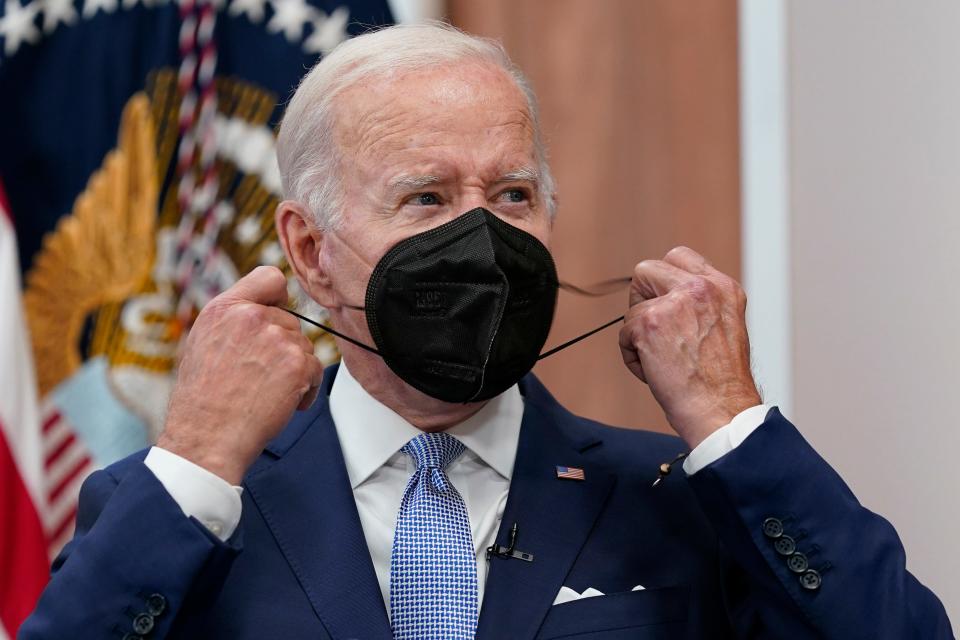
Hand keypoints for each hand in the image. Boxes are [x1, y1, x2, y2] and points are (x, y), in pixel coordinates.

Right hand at [158, 266, 323, 483]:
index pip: (269, 277)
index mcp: (224, 308)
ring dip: (294, 370)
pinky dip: (305, 390)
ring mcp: (276, 338)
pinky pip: (315, 369)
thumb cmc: (203, 400)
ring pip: (304, 346)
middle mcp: (251, 316)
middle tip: (259, 376)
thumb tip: (265, 310)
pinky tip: (282, 404)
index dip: (278, 297)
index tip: (275, 315)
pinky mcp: (296, 363)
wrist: (206, 438)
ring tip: (265, 392)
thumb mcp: (204, 343)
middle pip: (291, 321)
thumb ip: (235, 321)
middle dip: (283, 347)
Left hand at [619, 247, 760, 449]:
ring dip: (640, 336)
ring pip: (633, 307)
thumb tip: (665, 296)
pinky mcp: (650, 322)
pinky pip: (624, 333)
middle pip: (647, 270)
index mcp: (723, 288)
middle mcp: (701, 288)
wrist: (721, 409)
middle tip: (655, 331)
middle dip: (642, 300)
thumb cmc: (722, 382)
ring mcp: (674, 302)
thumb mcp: (725, 326)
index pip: (679, 257)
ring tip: (664, 361)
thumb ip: (699, 304)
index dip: (663, 281)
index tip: (664, 303)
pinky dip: (633, 357)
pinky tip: (656, 372)